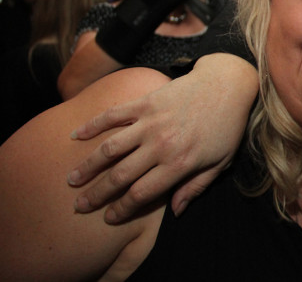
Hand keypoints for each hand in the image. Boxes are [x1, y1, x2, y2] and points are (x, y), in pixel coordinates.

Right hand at [67, 54, 257, 222]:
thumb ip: (196, 187)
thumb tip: (175, 212)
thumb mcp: (221, 162)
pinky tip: (75, 136)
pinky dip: (92, 125)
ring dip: (87, 165)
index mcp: (180, 163)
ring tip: (72, 179)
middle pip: (120, 176)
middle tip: (80, 205)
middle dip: (97, 195)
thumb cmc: (227, 126)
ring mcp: (151, 121)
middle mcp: (161, 144)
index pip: (142, 194)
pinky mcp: (146, 101)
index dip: (122, 209)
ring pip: (110, 148)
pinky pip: (113, 115)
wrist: (227, 84)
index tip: (108, 218)